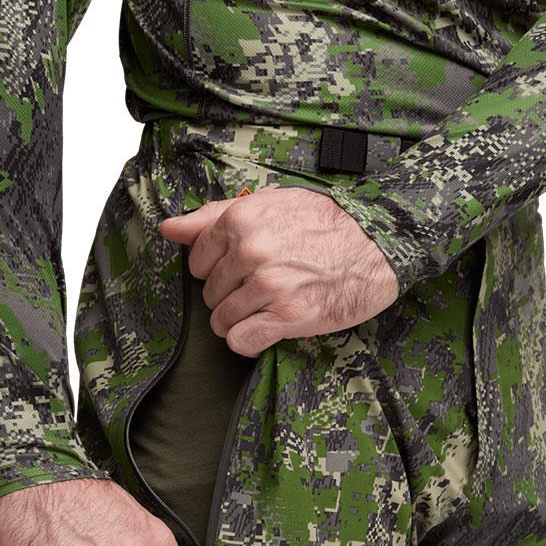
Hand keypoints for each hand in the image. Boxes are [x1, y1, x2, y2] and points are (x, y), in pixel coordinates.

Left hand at [159, 185, 399, 356]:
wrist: (377, 244)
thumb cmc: (325, 223)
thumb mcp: (269, 203)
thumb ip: (213, 216)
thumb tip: (168, 228)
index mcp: (241, 221)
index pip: (197, 263)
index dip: (216, 272)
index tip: (239, 272)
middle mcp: (251, 252)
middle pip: (210, 295)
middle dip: (229, 297)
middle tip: (261, 291)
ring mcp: (269, 286)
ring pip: (222, 322)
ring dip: (239, 322)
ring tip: (265, 311)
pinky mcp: (288, 316)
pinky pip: (242, 342)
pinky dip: (250, 342)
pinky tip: (268, 330)